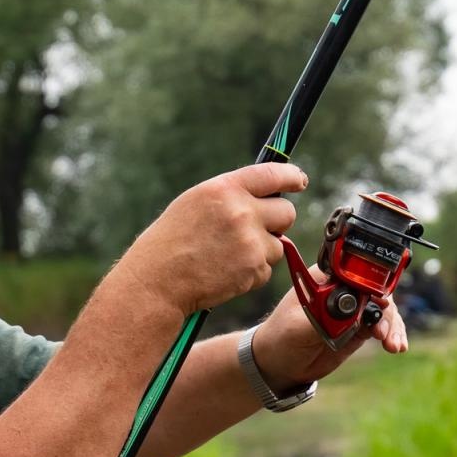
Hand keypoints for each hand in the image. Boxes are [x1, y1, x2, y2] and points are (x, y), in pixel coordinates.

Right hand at [119, 163, 308, 316]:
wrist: (158, 281)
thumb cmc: (170, 242)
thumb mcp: (195, 203)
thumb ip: (229, 195)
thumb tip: (264, 195)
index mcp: (224, 189)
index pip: (273, 174)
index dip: (291, 177)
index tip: (299, 181)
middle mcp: (241, 211)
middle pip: (287, 212)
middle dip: (277, 222)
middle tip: (256, 230)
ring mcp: (250, 242)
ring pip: (278, 244)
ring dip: (261, 251)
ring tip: (227, 256)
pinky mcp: (254, 269)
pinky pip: (268, 268)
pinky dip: (252, 272)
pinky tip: (225, 272)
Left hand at [250, 266, 407, 389]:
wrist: (279, 363)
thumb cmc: (282, 338)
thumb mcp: (299, 327)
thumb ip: (325, 317)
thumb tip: (352, 308)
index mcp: (325, 279)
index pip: (356, 274)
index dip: (373, 286)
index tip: (380, 303)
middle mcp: (342, 289)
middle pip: (376, 290)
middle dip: (385, 311)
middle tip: (383, 334)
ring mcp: (353, 309)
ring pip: (384, 309)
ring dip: (392, 325)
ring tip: (392, 345)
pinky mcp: (359, 327)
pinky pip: (382, 326)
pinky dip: (392, 334)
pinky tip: (396, 347)